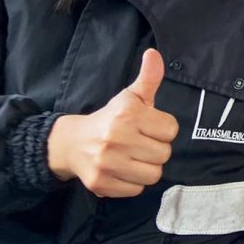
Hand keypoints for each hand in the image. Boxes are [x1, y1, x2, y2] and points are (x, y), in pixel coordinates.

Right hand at [47, 49, 177, 198]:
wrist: (72, 143)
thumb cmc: (110, 118)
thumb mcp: (130, 96)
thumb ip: (149, 77)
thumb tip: (154, 54)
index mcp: (127, 115)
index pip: (170, 130)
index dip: (162, 129)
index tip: (149, 127)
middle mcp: (116, 138)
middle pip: (164, 154)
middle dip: (156, 149)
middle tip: (141, 143)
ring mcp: (108, 163)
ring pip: (153, 175)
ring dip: (146, 168)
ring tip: (134, 157)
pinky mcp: (101, 184)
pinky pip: (136, 190)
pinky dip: (133, 182)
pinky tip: (123, 170)